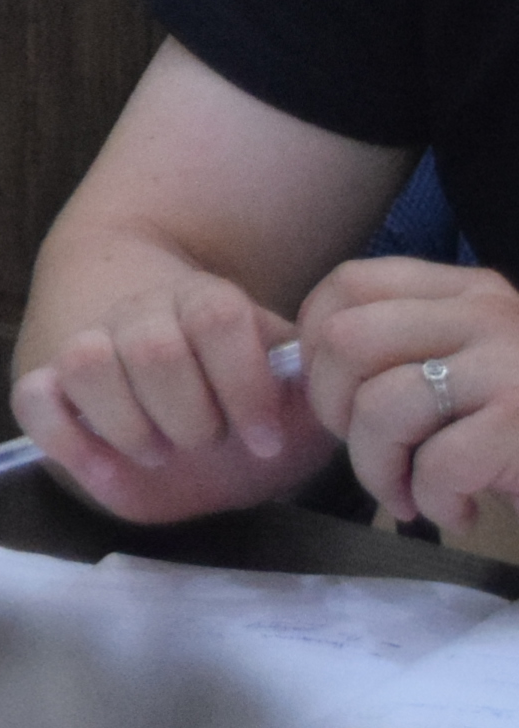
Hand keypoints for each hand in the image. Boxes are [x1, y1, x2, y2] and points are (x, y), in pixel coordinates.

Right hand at [8, 269, 320, 521]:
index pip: (216, 315)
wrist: (182, 388)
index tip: (265, 439)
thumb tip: (329, 398)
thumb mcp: (296, 400)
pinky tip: (106, 469)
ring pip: (86, 360)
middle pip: (153, 347)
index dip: (243, 383)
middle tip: (207, 443)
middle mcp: (140, 314)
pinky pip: (32, 397)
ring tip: (157, 453)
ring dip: (128, 422)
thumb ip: (315, 398)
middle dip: (189, 415)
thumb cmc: (250, 404)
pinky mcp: (44, 387)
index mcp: (205, 304)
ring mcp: (87, 345)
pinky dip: (65, 438)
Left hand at [298, 260, 518, 529]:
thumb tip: (297, 371)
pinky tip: (455, 509)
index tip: (331, 395)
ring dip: (377, 467)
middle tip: (366, 452)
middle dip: (332, 409)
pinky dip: (433, 498)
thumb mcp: (468, 363)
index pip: (348, 284)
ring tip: (406, 494)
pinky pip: (440, 461)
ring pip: (383, 405)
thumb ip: (400, 350)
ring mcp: (509, 366)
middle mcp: (486, 314)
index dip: (314, 341)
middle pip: (347, 342)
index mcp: (463, 290)